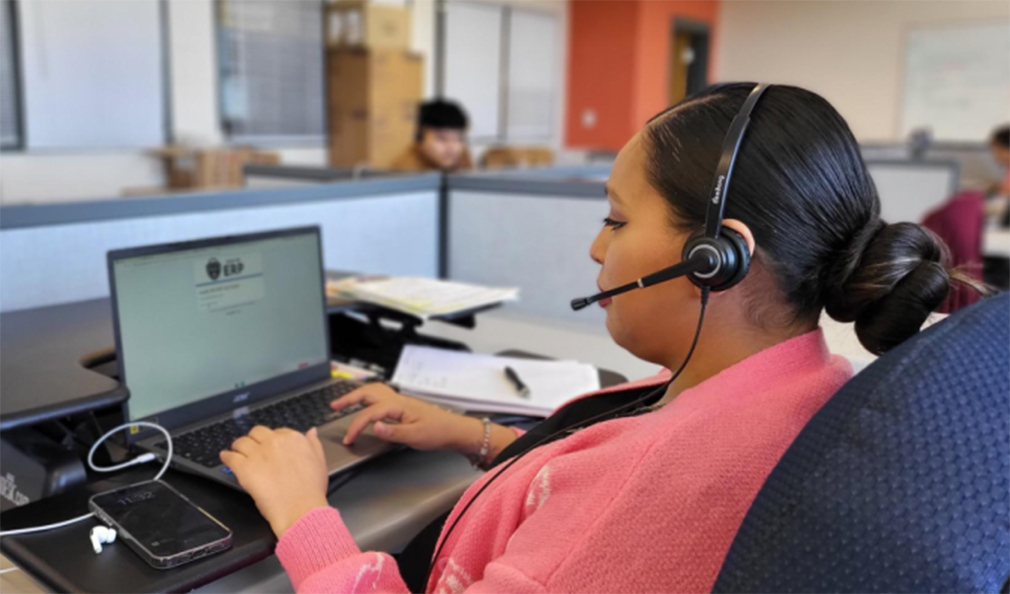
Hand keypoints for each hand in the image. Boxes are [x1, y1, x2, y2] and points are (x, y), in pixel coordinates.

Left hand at [220, 426, 328, 537]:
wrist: (301, 509)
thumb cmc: (311, 489)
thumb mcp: (320, 462)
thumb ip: (313, 443)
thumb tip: (311, 431)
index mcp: (293, 439)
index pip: (277, 431)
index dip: (271, 440)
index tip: (269, 448)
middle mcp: (274, 442)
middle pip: (256, 432)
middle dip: (254, 440)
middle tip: (252, 449)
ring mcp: (258, 454)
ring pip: (241, 442)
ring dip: (238, 447)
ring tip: (237, 452)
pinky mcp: (244, 468)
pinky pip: (230, 457)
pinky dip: (226, 456)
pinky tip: (226, 457)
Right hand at [332, 382, 482, 452]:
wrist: (454, 430)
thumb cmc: (438, 432)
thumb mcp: (415, 436)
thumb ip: (392, 432)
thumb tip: (373, 426)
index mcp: (398, 406)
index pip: (370, 413)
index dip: (355, 426)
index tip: (348, 439)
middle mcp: (398, 400)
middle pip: (368, 393)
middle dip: (348, 398)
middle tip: (333, 406)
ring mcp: (400, 402)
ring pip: (374, 392)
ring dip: (357, 395)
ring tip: (344, 403)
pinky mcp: (403, 407)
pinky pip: (381, 397)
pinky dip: (368, 398)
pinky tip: (366, 406)